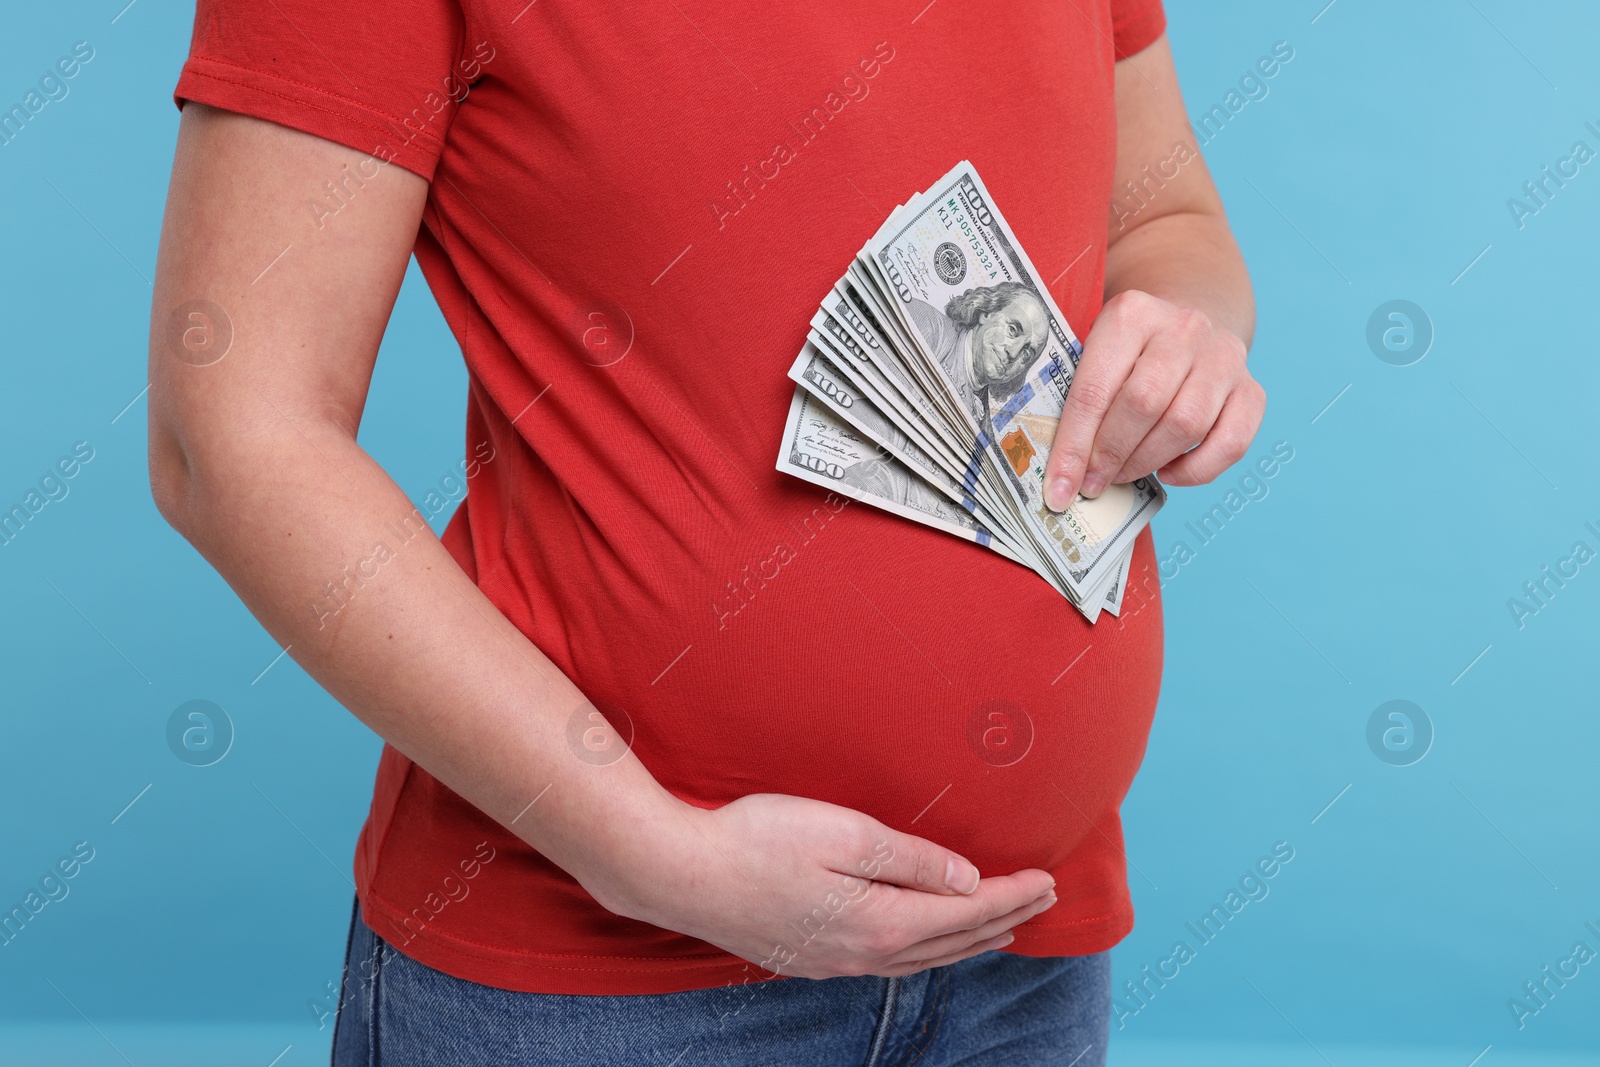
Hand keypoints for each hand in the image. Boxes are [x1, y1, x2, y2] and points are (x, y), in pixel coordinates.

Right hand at [603, 792, 1057, 979]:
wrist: (678, 873)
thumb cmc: (756, 840)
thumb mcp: (842, 833)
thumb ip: (909, 860)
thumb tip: (966, 882)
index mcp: (881, 922)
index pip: (966, 913)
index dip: (1012, 895)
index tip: (1049, 879)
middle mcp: (864, 954)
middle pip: (952, 942)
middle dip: (1003, 920)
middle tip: (1043, 902)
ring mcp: (834, 962)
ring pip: (922, 959)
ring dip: (967, 943)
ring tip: (999, 930)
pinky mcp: (809, 958)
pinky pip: (889, 962)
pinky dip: (925, 951)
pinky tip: (921, 943)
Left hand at [1042, 289, 1264, 510]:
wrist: (1190, 322)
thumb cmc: (1130, 351)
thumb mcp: (1098, 352)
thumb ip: (1080, 399)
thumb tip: (1062, 473)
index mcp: (1132, 314)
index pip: (1095, 389)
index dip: (1075, 446)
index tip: (1060, 489)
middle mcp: (1184, 329)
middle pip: (1144, 404)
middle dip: (1112, 455)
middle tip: (1093, 481)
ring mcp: (1223, 358)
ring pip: (1186, 425)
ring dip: (1147, 462)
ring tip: (1123, 474)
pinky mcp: (1251, 389)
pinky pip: (1231, 443)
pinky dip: (1196, 470)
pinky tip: (1168, 471)